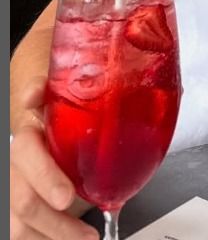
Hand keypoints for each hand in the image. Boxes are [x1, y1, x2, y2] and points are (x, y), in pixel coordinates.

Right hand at [10, 77, 96, 239]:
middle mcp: (12, 167)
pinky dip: (45, 239)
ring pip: (18, 224)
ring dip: (54, 236)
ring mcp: (11, 191)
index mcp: (27, 139)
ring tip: (86, 239)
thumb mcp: (62, 106)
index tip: (67, 197)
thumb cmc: (59, 122)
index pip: (26, 153)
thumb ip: (53, 95)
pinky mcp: (14, 212)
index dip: (45, 177)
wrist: (45, 133)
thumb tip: (34, 93)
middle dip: (56, 222)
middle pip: (23, 200)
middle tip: (87, 233)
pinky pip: (20, 233)